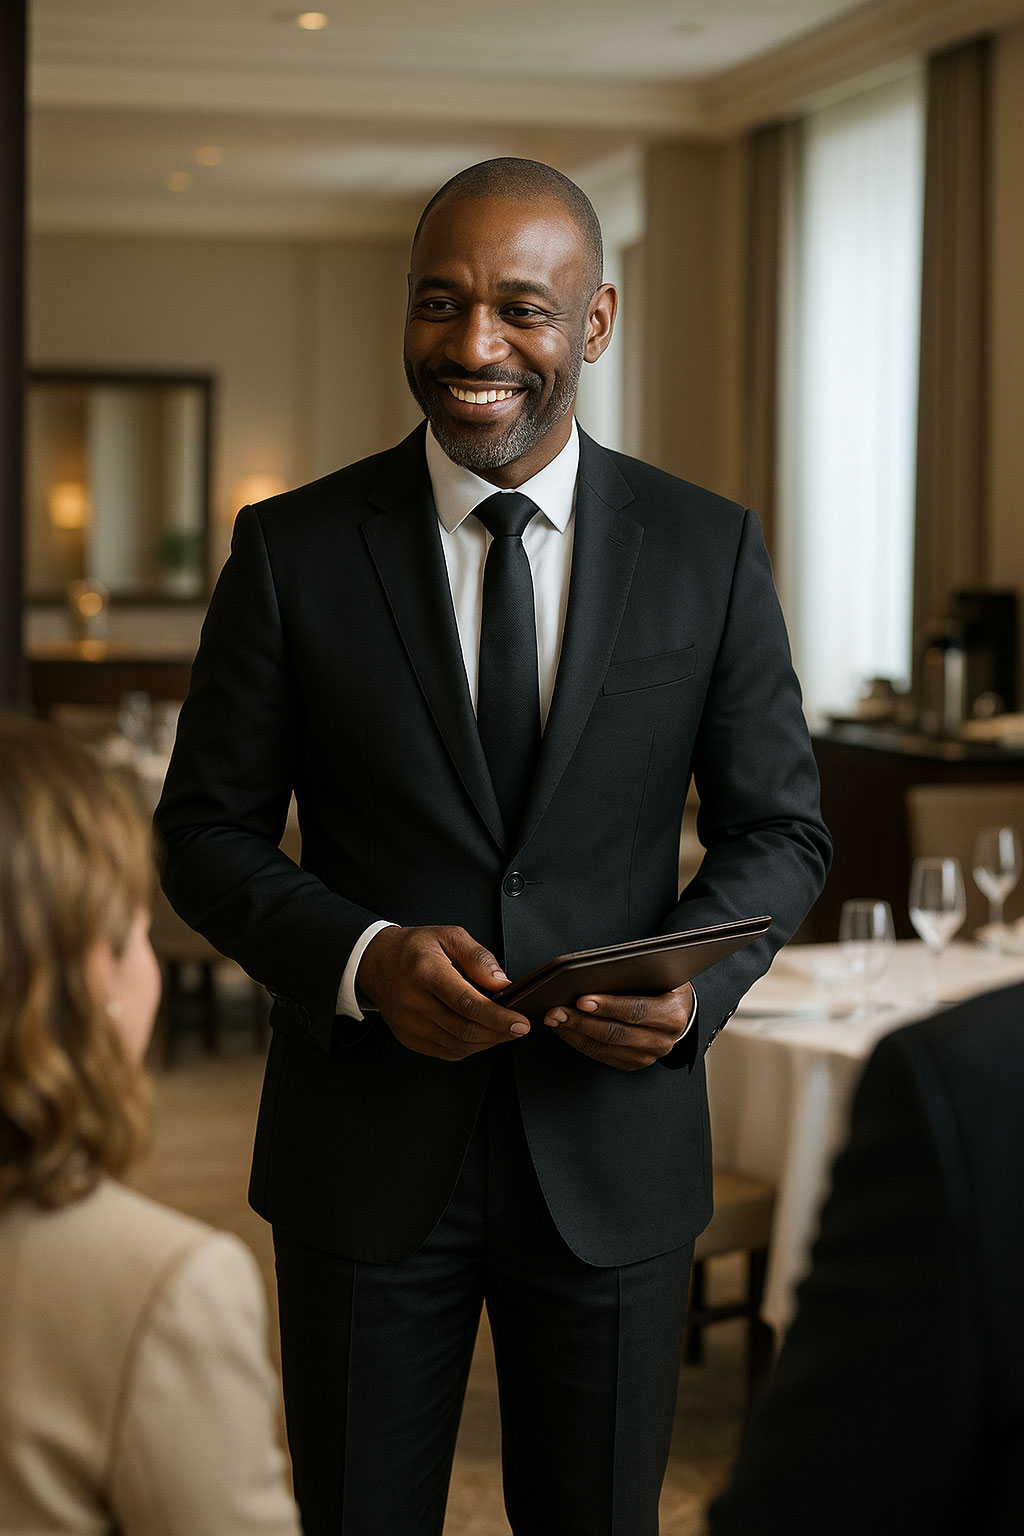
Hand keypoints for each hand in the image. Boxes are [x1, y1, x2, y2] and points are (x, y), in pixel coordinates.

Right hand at [357, 924, 529, 1060]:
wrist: (377, 964)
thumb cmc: (414, 949)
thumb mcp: (449, 936)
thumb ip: (478, 957)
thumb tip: (501, 983)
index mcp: (425, 971)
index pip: (466, 1002)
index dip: (497, 1017)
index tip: (520, 1022)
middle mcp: (413, 1001)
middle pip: (464, 1028)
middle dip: (499, 1033)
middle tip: (519, 1028)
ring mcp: (409, 1024)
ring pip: (458, 1045)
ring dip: (487, 1042)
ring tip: (504, 1031)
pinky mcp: (409, 1038)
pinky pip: (447, 1051)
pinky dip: (470, 1047)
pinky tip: (481, 1035)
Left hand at [543, 983, 694, 1070]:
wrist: (680, 1010)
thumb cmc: (664, 985)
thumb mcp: (659, 974)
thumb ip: (634, 974)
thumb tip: (593, 973)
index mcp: (673, 1014)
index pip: (637, 1011)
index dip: (608, 1006)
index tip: (581, 1000)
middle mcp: (663, 1040)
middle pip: (616, 1033)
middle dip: (582, 1021)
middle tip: (557, 1010)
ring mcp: (648, 1056)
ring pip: (605, 1047)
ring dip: (575, 1033)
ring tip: (555, 1018)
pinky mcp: (634, 1063)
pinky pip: (602, 1056)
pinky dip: (579, 1042)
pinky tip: (564, 1029)